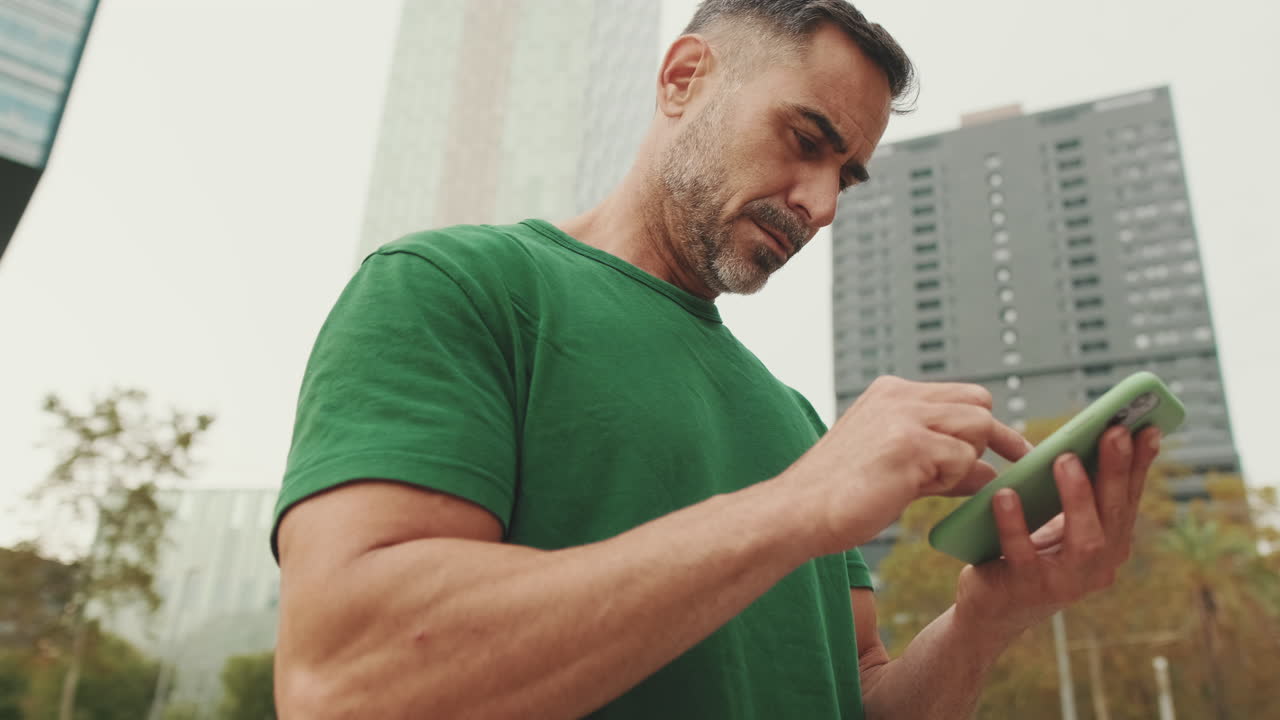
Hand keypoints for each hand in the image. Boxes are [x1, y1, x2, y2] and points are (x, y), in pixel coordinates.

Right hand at [782, 376, 1030, 555]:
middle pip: (979, 403)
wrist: (799, 512)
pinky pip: (963, 459)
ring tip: (924, 483)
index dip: (986, 428)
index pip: (963, 396)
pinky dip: (950, 482)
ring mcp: (903, 415)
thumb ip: (941, 460)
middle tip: (970, 474)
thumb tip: (990, 472)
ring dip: (963, 461)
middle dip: (983, 441)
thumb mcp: (898, 466)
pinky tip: (911, 489)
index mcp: (891, 393)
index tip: (1015, 454)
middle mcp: (899, 395)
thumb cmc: (843, 496)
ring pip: (977, 426)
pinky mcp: (909, 443)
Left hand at [953, 425, 1161, 635]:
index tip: (1148, 427)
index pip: (1129, 498)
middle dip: (1116, 471)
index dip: (1140, 464)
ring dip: (1078, 497)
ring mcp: (1066, 583)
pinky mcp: (1027, 590)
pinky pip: (1022, 554)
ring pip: (1085, 541)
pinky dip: (1015, 523)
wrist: (992, 607)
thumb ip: (1074, 492)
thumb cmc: (1025, 553)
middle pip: (1114, 514)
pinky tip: (1005, 495)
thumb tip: (1080, 441)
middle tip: (1113, 432)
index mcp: (1110, 544)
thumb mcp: (1055, 521)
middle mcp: (1098, 566)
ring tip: (1063, 459)